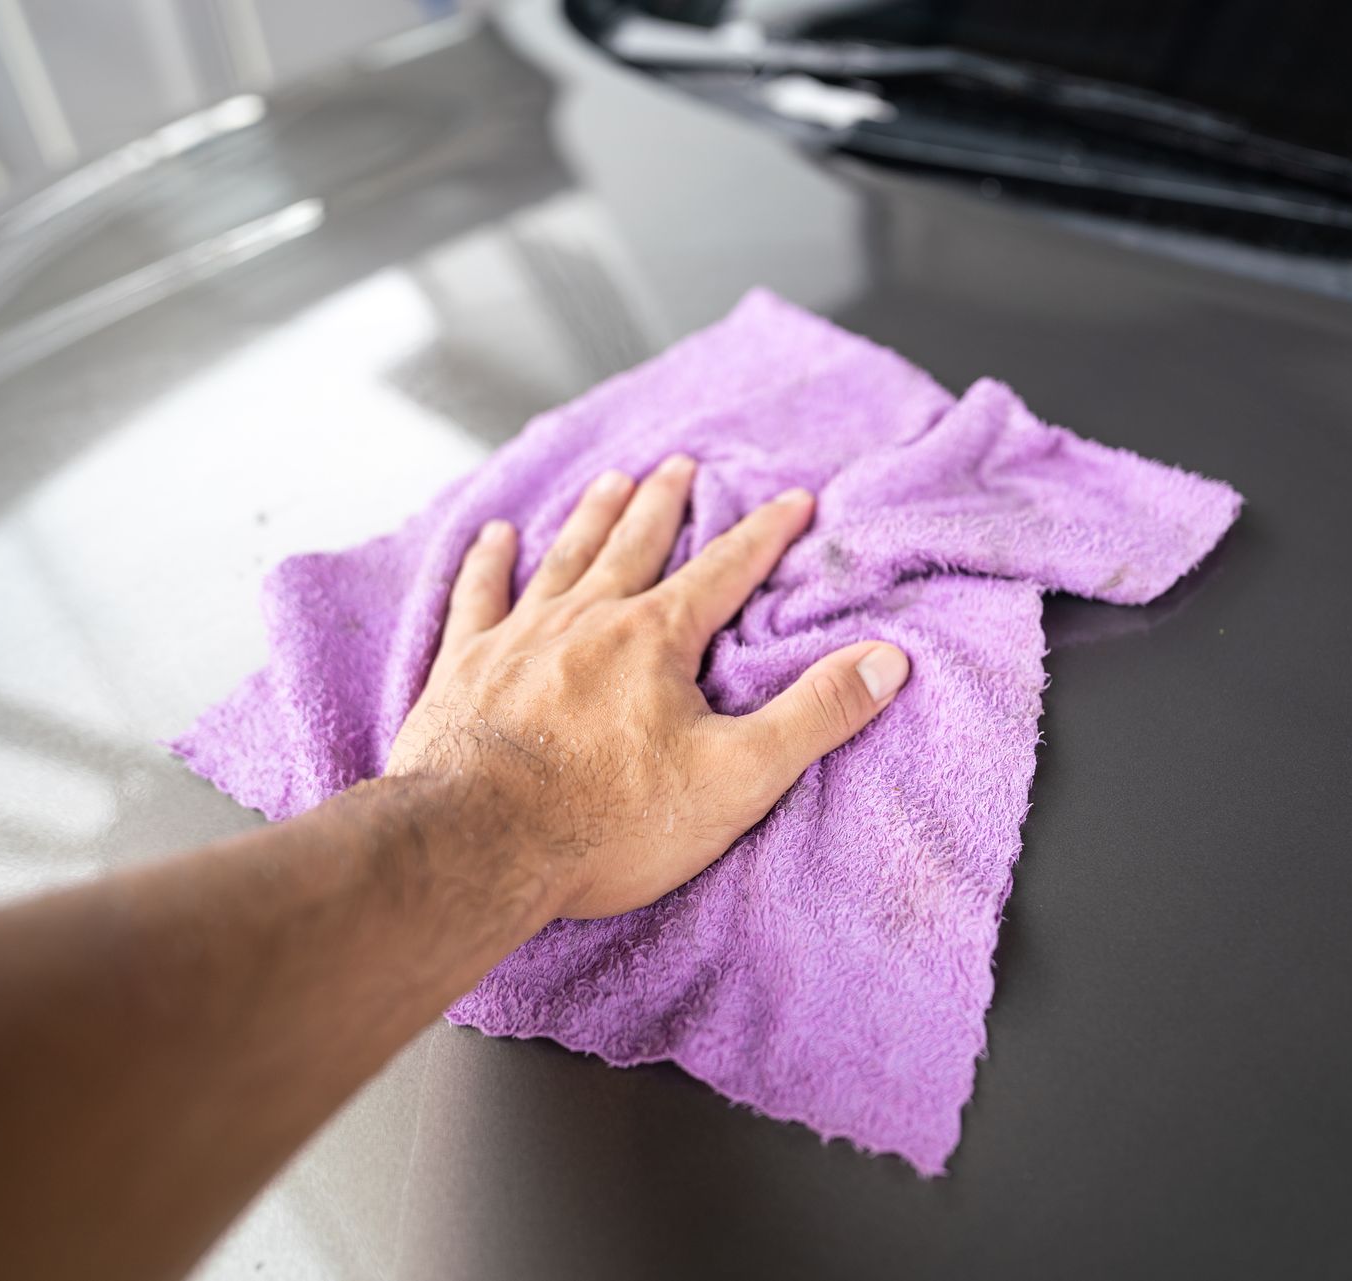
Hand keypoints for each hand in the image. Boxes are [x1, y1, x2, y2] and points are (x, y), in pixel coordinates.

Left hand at [385, 454, 908, 919]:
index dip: (765, 534)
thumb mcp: (738, 776)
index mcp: (656, 639)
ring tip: (610, 482)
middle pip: (637, 545)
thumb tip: (887, 661)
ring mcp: (520, 638)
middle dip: (667, 505)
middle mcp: (588, 620)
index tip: (793, 499)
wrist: (477, 847)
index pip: (726, 570)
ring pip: (564, 558)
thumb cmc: (608, 821)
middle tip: (681, 465)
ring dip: (592, 518)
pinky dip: (487, 563)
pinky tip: (493, 537)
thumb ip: (815, 714)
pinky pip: (478, 596)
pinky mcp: (465, 669)